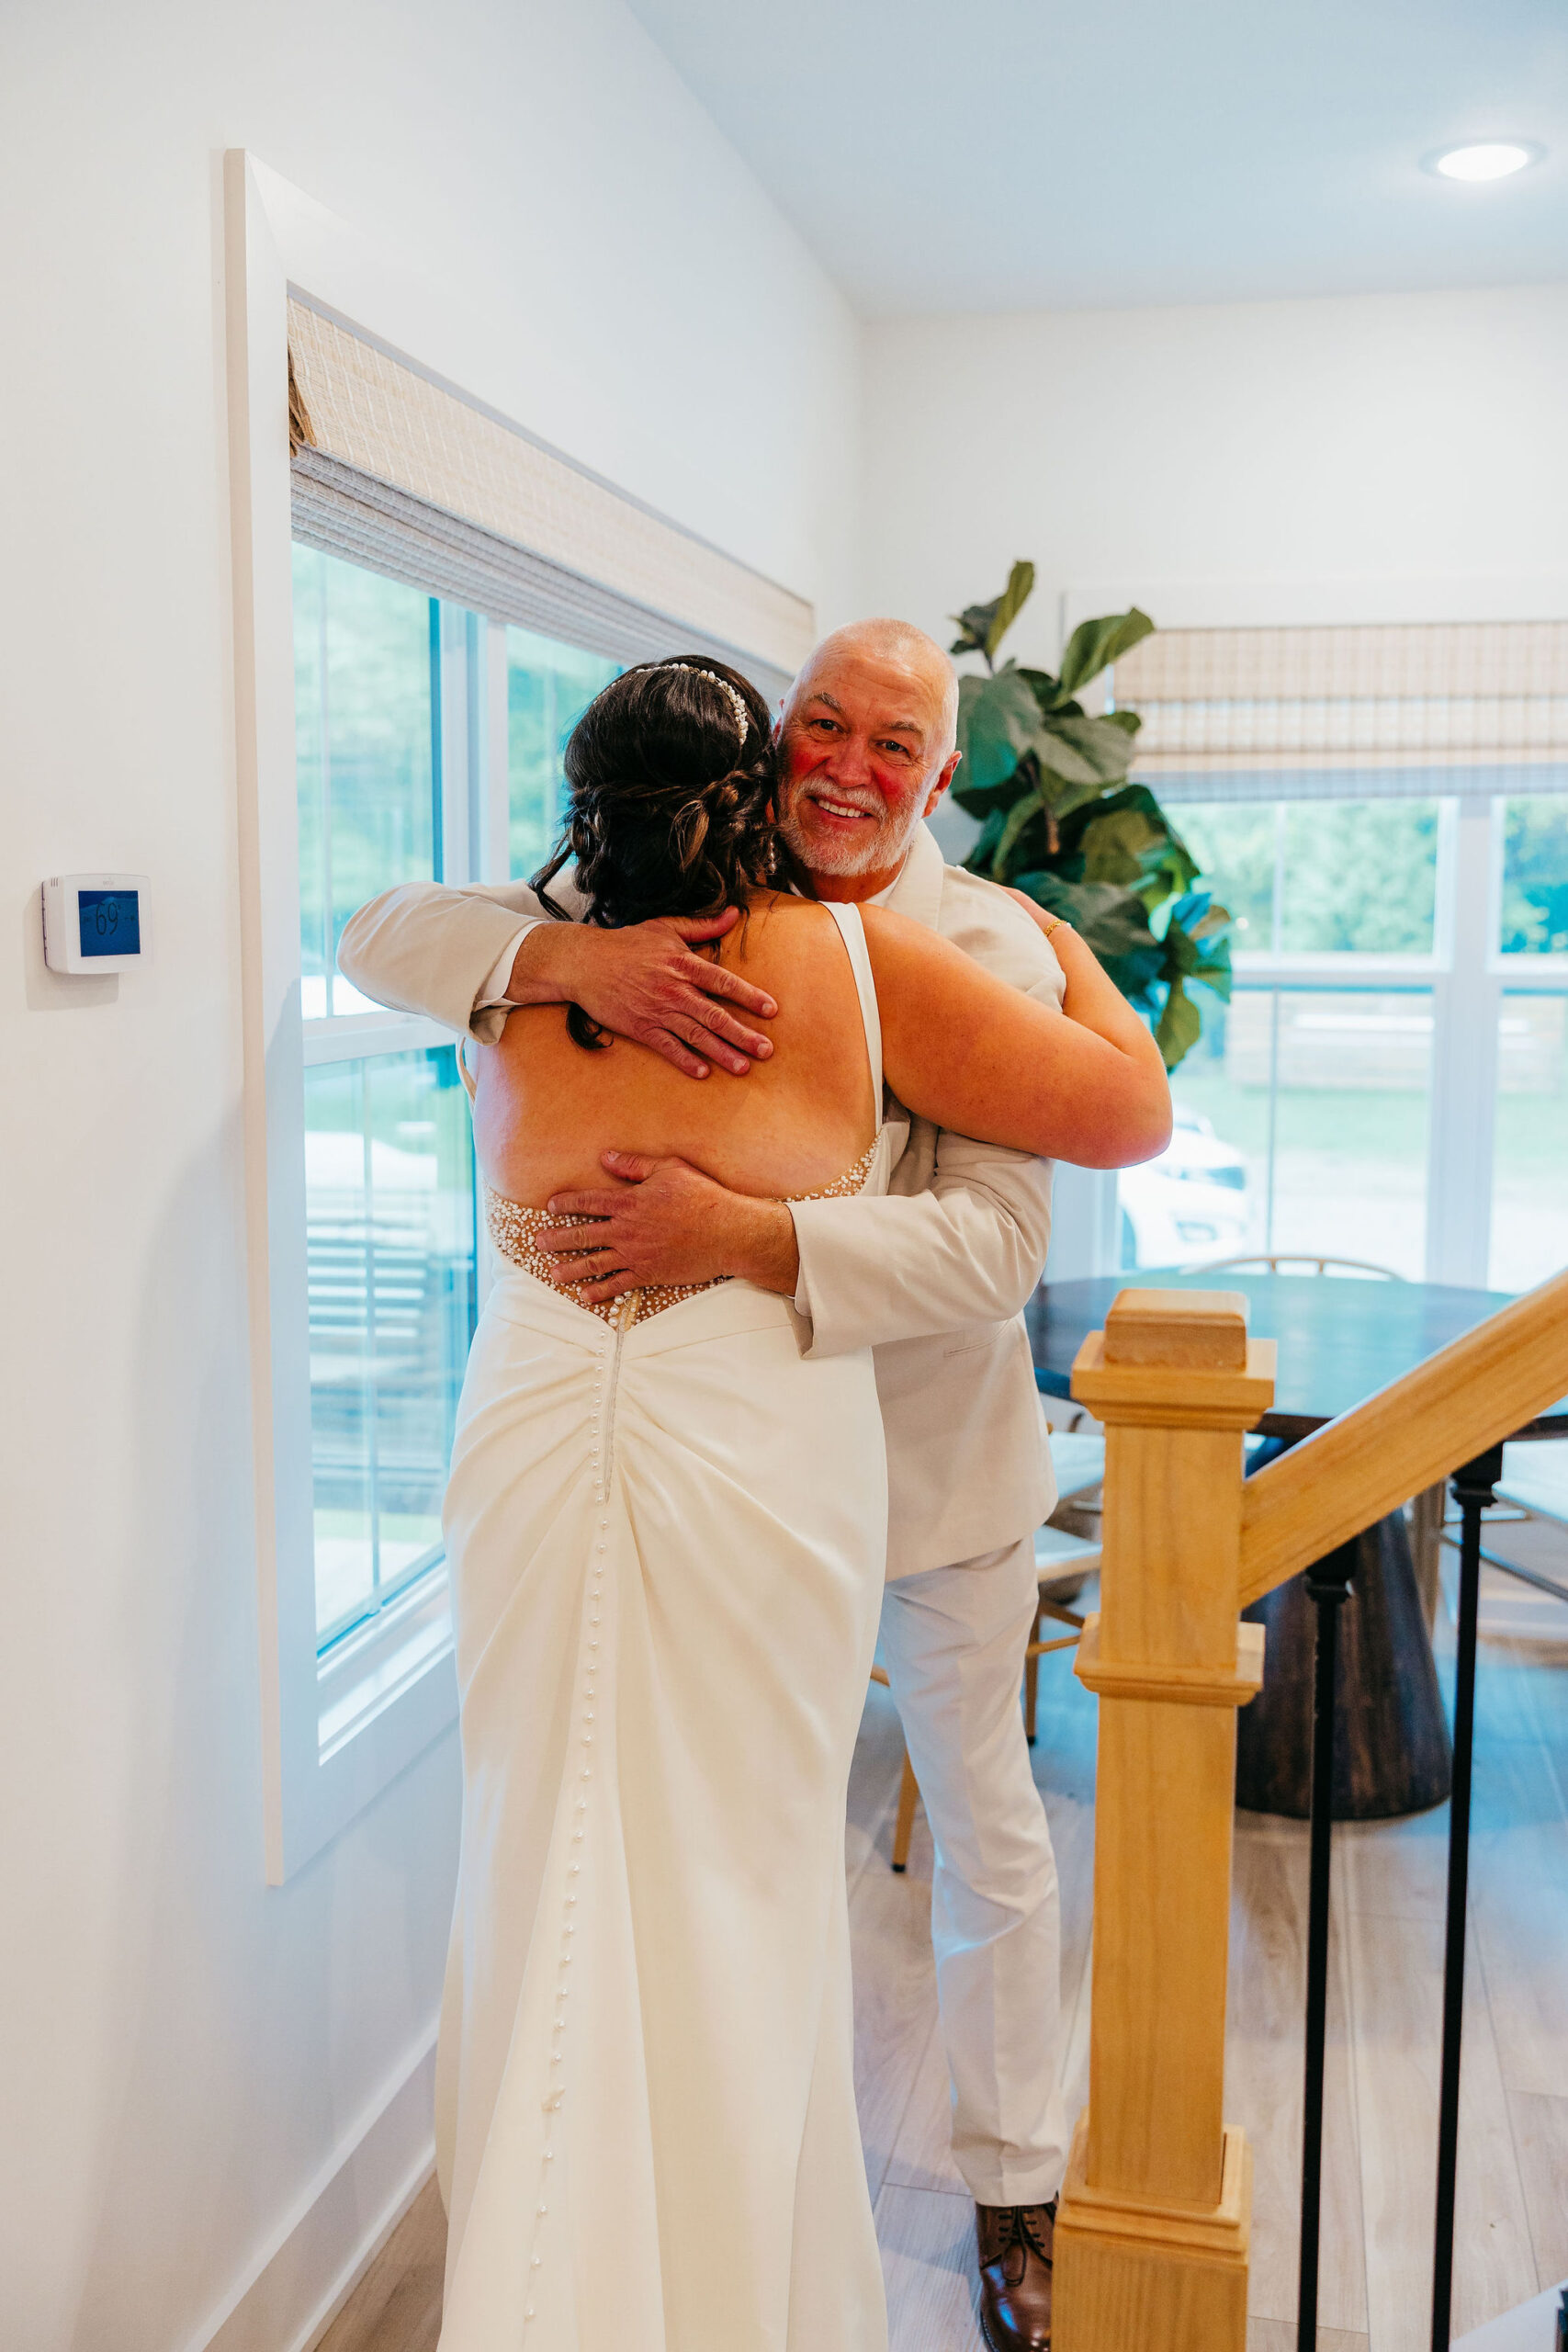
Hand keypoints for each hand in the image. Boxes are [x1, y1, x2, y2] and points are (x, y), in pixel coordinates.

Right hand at [508, 908, 777, 1077]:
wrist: (584, 962)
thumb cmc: (627, 943)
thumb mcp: (665, 927)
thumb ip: (702, 925)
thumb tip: (733, 914)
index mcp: (683, 965)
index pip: (723, 982)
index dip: (749, 996)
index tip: (771, 1010)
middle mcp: (674, 990)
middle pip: (715, 1016)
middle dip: (743, 1034)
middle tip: (766, 1050)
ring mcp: (657, 1011)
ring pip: (696, 1036)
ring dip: (722, 1053)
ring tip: (743, 1067)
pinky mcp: (640, 1028)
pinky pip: (667, 1047)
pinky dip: (685, 1060)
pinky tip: (703, 1072)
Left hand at [535, 1152, 800, 1303]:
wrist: (727, 1232)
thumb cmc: (702, 1197)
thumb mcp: (669, 1169)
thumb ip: (634, 1166)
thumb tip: (605, 1158)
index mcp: (630, 1202)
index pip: (589, 1202)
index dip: (567, 1203)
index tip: (550, 1205)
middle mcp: (627, 1230)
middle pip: (583, 1235)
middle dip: (558, 1239)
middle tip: (537, 1243)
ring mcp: (636, 1255)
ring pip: (594, 1263)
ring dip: (570, 1269)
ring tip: (552, 1274)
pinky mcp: (649, 1273)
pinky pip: (618, 1285)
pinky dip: (599, 1292)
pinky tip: (584, 1296)